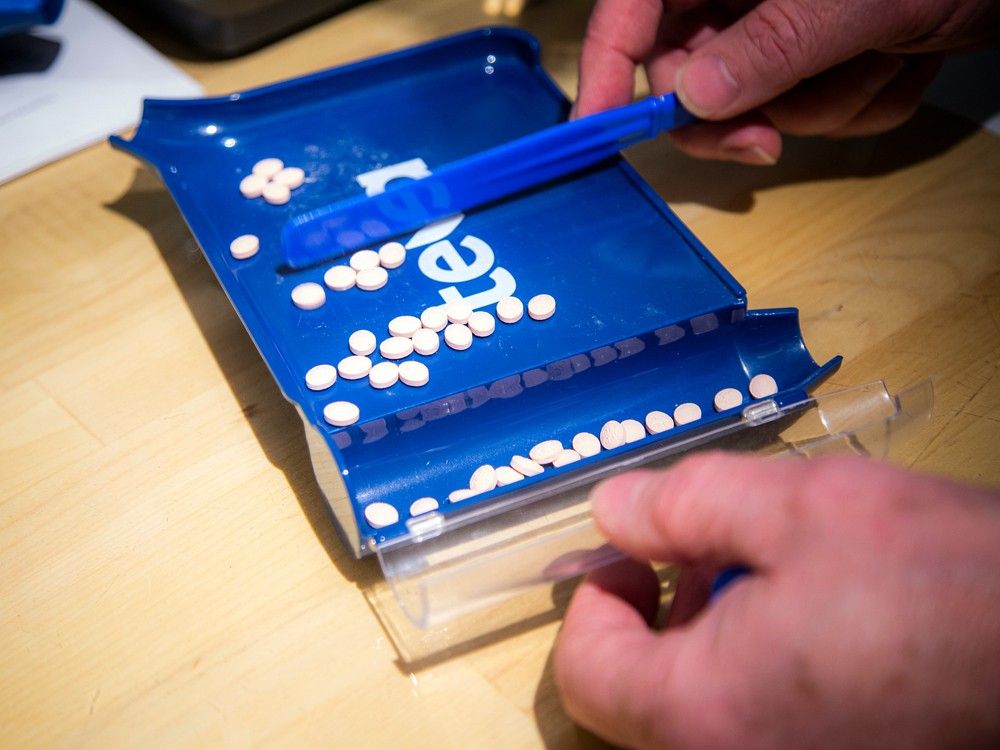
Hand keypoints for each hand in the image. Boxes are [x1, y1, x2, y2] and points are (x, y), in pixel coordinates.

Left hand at [554, 452, 999, 748]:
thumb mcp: (798, 509)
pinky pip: (753, 726)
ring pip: (696, 713)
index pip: (586, 673)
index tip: (631, 557)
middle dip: (657, 616)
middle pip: (638, 698)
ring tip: (768, 576)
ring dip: (706, 640)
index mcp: (707, 713)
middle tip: (702, 554)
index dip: (593, 602)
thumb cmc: (942, 584)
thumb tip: (614, 511)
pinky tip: (809, 619)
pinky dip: (752, 671)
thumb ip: (682, 505)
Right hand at [575, 0, 999, 163]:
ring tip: (882, 53)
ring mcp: (776, 27)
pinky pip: (813, 111)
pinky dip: (860, 102)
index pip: (628, 12)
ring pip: (758, 105)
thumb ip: (771, 46)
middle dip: (738, 115)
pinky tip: (898, 58)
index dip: (602, 72)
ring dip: (826, 102)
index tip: (596, 132)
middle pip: (685, 76)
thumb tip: (693, 98)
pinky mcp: (816, 60)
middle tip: (766, 142)